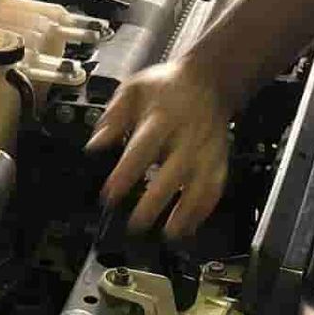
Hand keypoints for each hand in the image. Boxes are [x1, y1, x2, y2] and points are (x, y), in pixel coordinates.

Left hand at [87, 55, 237, 236]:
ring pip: (200, 185)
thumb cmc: (165, 87)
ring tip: (169, 235)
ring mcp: (207, 150)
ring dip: (186, 212)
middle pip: (173, 173)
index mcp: (162, 118)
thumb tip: (94, 145)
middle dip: (155, 202)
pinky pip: (215, 188)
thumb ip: (112, 118)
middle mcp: (187, 137)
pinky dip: (205, 210)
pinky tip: (191, 226)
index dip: (126, 175)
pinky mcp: (219, 159)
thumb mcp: (133, 90)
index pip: (142, 150)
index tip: (110, 195)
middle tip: (137, 224)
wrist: (208, 79)